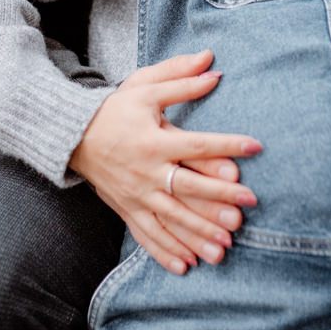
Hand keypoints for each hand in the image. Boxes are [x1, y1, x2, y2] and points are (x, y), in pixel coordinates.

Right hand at [69, 50, 261, 273]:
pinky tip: (188, 265)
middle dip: (220, 197)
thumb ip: (180, 77)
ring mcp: (136, 195)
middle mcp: (146, 171)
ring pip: (171, 219)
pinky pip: (148, 235)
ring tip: (226, 246)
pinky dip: (166, 252)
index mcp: (154, 140)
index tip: (255, 146)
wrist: (74, 135)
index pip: (197, 144)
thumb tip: (213, 64)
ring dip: (199, 234)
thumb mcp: (146, 86)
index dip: (227, 145)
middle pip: (189, 187)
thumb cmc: (116, 108)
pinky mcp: (127, 209)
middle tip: (249, 204)